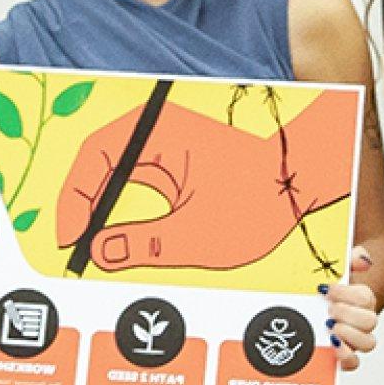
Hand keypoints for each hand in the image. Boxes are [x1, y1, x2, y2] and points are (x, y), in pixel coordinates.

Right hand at [56, 92, 354, 272]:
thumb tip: (100, 254)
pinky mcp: (188, 163)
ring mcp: (177, 145)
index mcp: (163, 131)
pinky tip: (128, 242)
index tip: (69, 238)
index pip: (96, 153)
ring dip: (107, 208)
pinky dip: (134, 209)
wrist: (314, 185)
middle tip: (72, 246)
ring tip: (92, 247)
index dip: (74, 197)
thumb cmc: (269, 199)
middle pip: (104, 162)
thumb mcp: (201, 234)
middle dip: (85, 204)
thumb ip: (146, 244)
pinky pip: (148, 181)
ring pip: (125, 174)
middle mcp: (166, 130)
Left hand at [322, 246, 378, 370]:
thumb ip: (347, 260)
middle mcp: (362, 321)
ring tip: (330, 327)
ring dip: (351, 335)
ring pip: (369, 343)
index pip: (365, 297)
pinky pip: (355, 363)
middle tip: (329, 310)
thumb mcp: (331, 271)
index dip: (346, 293)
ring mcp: (354, 340)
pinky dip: (346, 357)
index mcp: (361, 300)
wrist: (307, 307)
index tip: (324, 288)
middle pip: (370, 321)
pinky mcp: (343, 357)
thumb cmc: (321, 291)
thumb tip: (363, 260)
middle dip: (348, 314)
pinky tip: (333, 347)